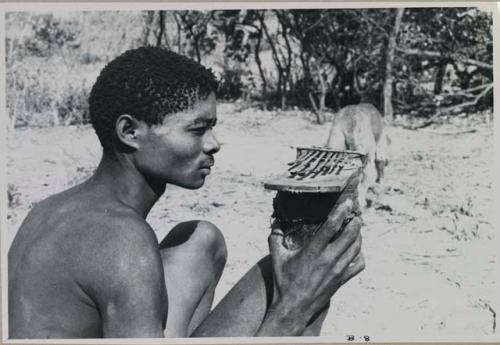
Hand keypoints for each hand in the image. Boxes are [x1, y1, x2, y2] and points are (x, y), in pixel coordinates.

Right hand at [267, 199, 364, 323]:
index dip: (341, 212)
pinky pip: (358, 265)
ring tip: (355, 227)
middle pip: (350, 235)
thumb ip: (274, 238)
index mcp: (312, 251)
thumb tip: (274, 222)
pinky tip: (355, 250)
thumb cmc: (283, 282)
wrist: (293, 309)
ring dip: (358, 235)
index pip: (332, 226)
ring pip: (356, 248)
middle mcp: (328, 259)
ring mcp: (337, 270)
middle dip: (355, 221)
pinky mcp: (341, 280)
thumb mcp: (276, 258)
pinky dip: (360, 255)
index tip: (348, 201)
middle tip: (354, 213)